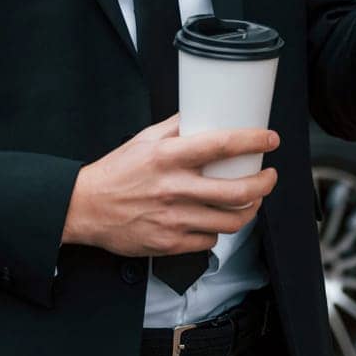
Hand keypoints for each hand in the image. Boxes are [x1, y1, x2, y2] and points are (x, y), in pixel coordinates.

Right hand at [61, 114, 279, 257]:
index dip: (253, 141)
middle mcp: (174, 188)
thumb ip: (175, 127)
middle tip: (269, 176)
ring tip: (252, 200)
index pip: (221, 145)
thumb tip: (202, 112)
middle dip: (264, 184)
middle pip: (237, 192)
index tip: (270, 138)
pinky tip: (216, 219)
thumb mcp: (143, 140)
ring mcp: (174, 219)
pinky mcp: (170, 243)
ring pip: (230, 221)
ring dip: (250, 210)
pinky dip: (218, 230)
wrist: (86, 208)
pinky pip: (209, 240)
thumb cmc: (115, 172)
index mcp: (168, 157)